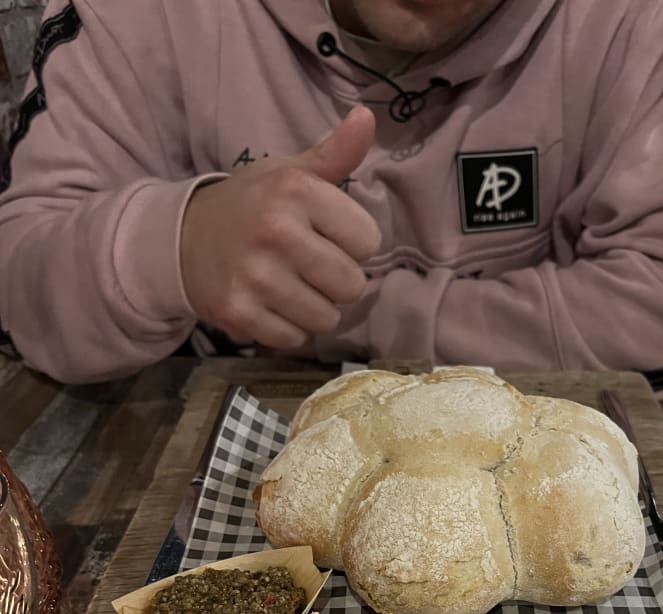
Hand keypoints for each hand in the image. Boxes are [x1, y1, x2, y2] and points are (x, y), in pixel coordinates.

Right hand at [180, 106, 379, 347]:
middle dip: (338, 281)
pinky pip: (294, 339)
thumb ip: (335, 153)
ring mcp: (256, 276)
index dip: (353, 244)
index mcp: (296, 191)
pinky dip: (288, 329)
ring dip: (315, 308)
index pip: (369, 241)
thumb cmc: (252, 205)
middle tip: (310, 268)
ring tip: (292, 287)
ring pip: (326, 318)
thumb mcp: (290, 172)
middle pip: (352, 285)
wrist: (185, 238)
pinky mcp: (239, 313)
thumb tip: (367, 116)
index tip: (328, 236)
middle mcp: (277, 232)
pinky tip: (271, 305)